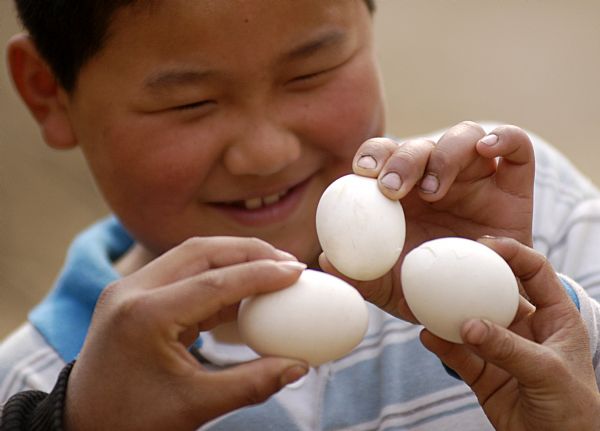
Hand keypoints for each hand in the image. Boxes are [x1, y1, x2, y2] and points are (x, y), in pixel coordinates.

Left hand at [64, 237, 308, 430]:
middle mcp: (132, 291)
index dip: (261, 274)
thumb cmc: (132, 421)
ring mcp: (129, 289)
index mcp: (145, 316)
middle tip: (287, 261)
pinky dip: (216, 274)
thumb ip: (252, 384)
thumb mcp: (195, 406)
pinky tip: (242, 286)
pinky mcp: (133, 295)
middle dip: (249, 252)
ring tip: (270, 268)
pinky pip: (181, 272)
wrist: (81, 426)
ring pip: (191, 255)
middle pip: (201, 252)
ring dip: (233, 258)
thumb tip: (299, 367)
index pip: (214, 282)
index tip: (296, 271)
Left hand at [320, 121, 534, 320]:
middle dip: (402, 159)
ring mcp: (476, 179)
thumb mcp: (391, 290)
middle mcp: (437, 179)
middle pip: (419, 146)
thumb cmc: (430, 294)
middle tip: (392, 188)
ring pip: (463, 137)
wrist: (480, 312)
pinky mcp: (513, 186)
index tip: (363, 174)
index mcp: (404, 194)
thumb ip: (360, 277)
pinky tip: (488, 149)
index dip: (373, 155)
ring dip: (444, 154)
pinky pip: (516, 148)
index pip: (384, 156)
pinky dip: (504, 138)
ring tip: (432, 190)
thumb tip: (326, 259)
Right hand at [421, 236, 599, 430]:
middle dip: (472, 278)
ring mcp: (502, 349)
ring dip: (450, 313)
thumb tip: (468, 325)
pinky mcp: (483, 373)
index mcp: (555, 317)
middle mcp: (526, 328)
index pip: (535, 272)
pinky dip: (442, 345)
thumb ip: (507, 348)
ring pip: (471, 322)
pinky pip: (458, 354)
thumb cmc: (575, 410)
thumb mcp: (547, 371)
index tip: (485, 244)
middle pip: (495, 292)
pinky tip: (427, 336)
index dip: (513, 253)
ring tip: (426, 302)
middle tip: (447, 265)